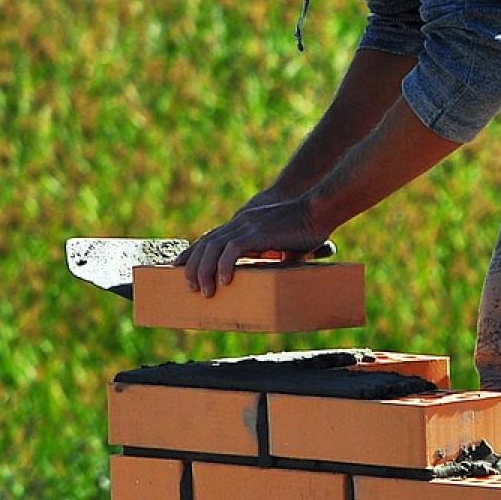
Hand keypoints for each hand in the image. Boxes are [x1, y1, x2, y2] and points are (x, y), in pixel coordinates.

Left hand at [174, 198, 332, 295]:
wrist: (320, 209)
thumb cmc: (308, 227)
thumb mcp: (284, 243)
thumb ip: (275, 255)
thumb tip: (277, 275)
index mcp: (245, 223)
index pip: (210, 237)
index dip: (193, 251)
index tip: (180, 266)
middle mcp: (241, 222)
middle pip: (206, 242)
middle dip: (193, 265)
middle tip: (189, 286)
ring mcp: (248, 225)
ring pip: (213, 247)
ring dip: (205, 270)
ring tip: (204, 291)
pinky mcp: (257, 232)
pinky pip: (232, 250)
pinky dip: (224, 265)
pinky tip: (225, 281)